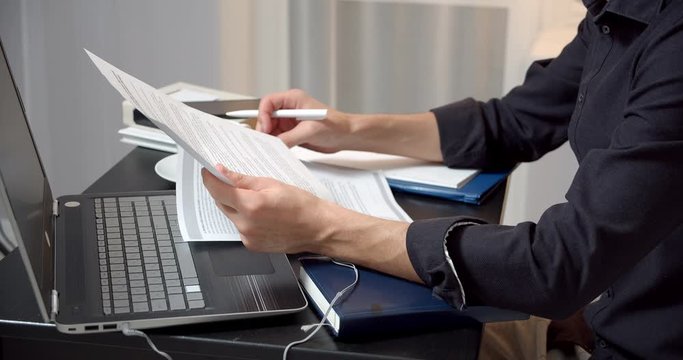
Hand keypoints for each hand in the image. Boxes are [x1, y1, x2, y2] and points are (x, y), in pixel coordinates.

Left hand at [201, 164, 334, 252]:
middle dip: (225, 191)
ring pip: (231, 216)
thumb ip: (243, 180)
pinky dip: (244, 219)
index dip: (210, 179)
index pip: (218, 190)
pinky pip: (240, 228)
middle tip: (235, 182)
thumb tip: (222, 173)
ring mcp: (248, 237)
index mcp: (250, 205)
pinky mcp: (252, 245)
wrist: (317, 228)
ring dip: (236, 206)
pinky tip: (262, 215)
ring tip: (257, 201)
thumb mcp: (271, 184)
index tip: (208, 172)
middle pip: (221, 203)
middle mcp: (246, 224)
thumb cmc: (301, 205)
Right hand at [257, 89, 350, 152]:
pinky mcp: (293, 133)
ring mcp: (290, 121)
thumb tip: (273, 144)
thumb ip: (289, 137)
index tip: (267, 129)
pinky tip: (278, 150)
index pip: (268, 102)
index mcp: (294, 99)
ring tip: (272, 148)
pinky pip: (279, 138)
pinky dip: (276, 144)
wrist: (347, 136)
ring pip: (271, 129)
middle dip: (265, 129)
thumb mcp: (310, 131)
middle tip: (266, 142)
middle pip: (267, 116)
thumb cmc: (336, 126)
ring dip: (270, 138)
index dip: (264, 115)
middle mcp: (290, 109)